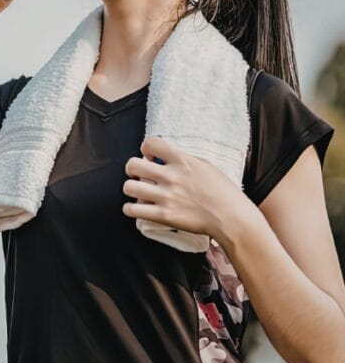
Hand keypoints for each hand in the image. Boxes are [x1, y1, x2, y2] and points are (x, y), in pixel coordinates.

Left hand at [122, 136, 250, 241]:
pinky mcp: (164, 215)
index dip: (146, 148)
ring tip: (140, 193)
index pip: (150, 142)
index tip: (150, 156)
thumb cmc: (224, 192)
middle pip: (132, 165)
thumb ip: (184, 160)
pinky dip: (130, 209)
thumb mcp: (206, 166)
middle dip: (132, 169)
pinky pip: (132, 210)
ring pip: (128, 187)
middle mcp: (171, 176)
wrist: (233, 219)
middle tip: (139, 175)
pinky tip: (138, 209)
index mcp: (182, 161)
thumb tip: (166, 156)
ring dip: (131, 189)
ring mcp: (166, 196)